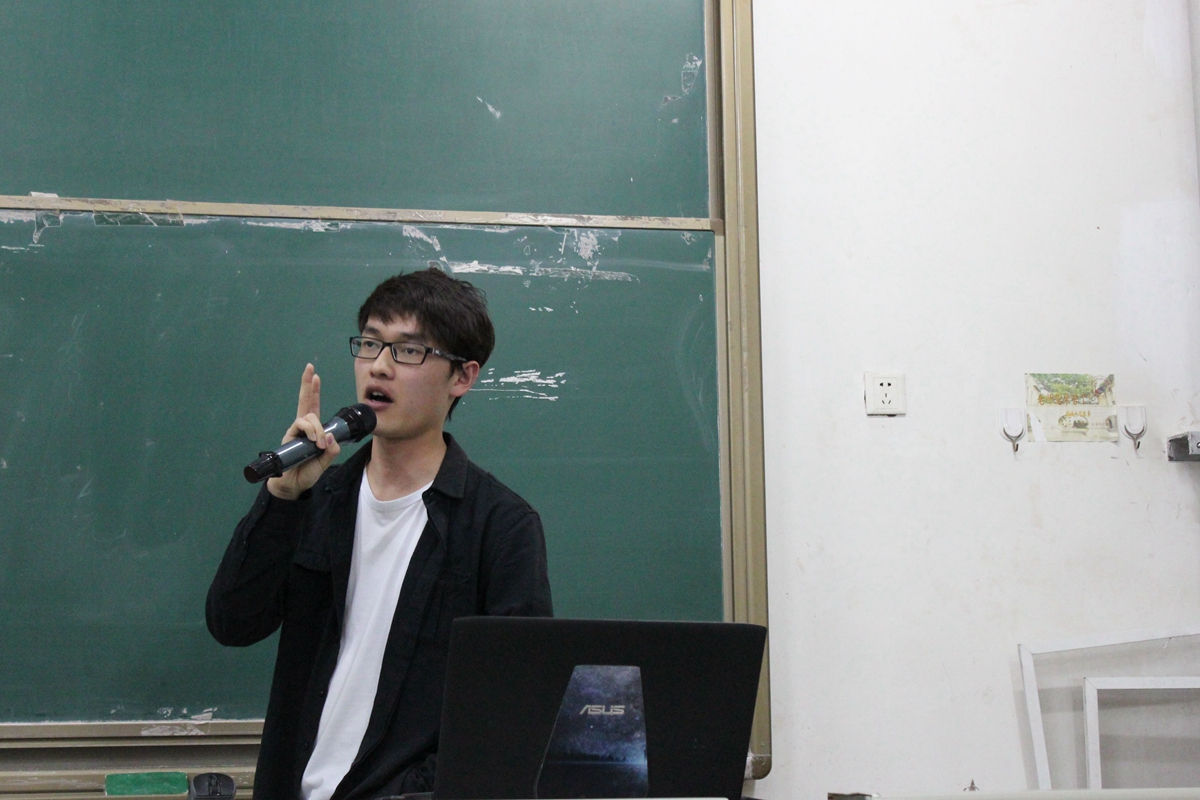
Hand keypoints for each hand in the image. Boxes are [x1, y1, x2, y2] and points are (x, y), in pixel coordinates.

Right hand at [266, 363, 341, 499]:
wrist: (293, 484)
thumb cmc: (307, 472)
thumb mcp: (325, 461)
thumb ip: (331, 451)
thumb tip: (331, 437)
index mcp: (313, 430)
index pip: (313, 406)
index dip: (314, 391)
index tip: (316, 376)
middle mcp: (303, 427)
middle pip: (305, 401)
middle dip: (307, 384)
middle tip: (309, 368)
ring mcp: (296, 431)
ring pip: (309, 417)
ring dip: (317, 427)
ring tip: (320, 442)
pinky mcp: (289, 437)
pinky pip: (301, 426)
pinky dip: (311, 431)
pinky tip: (314, 440)